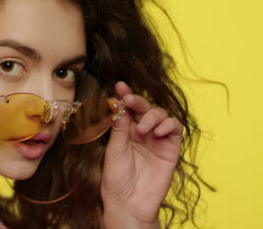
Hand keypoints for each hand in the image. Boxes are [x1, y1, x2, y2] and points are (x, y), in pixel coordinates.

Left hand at [101, 81, 182, 227]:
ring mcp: (157, 140)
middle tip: (130, 100)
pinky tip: (157, 131)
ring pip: (161, 115)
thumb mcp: (114, 150)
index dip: (125, 96)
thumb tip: (119, 103)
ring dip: (152, 115)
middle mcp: (141, 132)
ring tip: (143, 128)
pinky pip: (174, 129)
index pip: (127, 109)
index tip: (120, 85)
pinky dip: (168, 125)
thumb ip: (119, 127)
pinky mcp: (170, 150)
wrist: (128, 204)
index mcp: (125, 131)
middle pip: (144, 108)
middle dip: (138, 101)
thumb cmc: (116, 179)